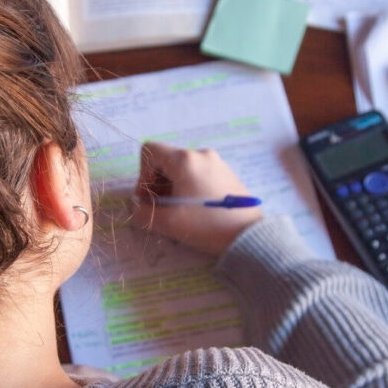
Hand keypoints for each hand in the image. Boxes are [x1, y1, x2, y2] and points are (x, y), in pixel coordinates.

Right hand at [131, 142, 262, 256]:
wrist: (249, 236)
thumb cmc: (207, 226)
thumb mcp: (168, 223)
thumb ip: (143, 212)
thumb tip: (138, 206)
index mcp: (185, 160)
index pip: (150, 151)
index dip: (142, 174)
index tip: (148, 198)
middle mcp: (201, 154)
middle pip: (166, 160)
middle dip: (156, 183)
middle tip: (160, 208)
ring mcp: (216, 162)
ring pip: (182, 168)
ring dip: (172, 187)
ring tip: (177, 212)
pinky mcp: (226, 173)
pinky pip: (198, 173)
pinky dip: (188, 187)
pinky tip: (194, 210)